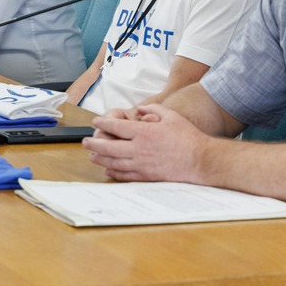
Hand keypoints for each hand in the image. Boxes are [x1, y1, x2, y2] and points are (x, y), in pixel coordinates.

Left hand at [82, 104, 208, 181]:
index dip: (103, 123)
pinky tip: (108, 168)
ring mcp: (142, 164)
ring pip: (114, 161)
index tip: (96, 121)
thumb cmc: (188, 137)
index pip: (117, 126)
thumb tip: (142, 109)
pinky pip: (125, 175)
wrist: (201, 160)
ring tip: (92, 155)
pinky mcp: (147, 176)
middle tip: (85, 141)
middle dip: (94, 142)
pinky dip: (113, 171)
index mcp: (144, 132)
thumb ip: (154, 110)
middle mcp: (139, 148)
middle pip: (109, 145)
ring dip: (100, 158)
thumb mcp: (171, 116)